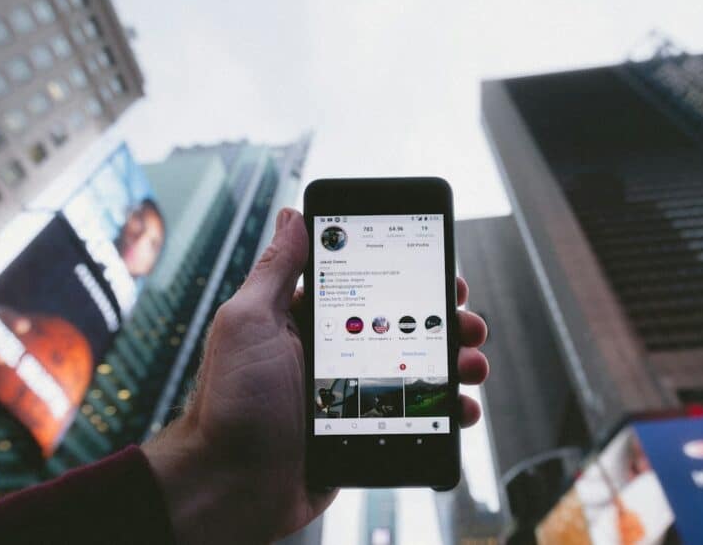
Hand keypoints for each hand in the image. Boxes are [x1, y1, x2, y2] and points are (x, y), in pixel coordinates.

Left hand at [142, 208, 489, 543]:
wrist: (230, 487)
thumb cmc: (230, 403)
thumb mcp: (249, 323)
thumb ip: (276, 270)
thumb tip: (293, 214)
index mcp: (307, 322)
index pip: (370, 287)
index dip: (410, 277)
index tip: (442, 271)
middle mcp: (334, 354)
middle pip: (404, 327)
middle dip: (443, 320)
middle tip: (468, 321)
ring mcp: (353, 396)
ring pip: (418, 371)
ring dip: (455, 363)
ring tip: (473, 365)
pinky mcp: (366, 433)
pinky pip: (416, 417)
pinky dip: (444, 413)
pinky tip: (461, 408)